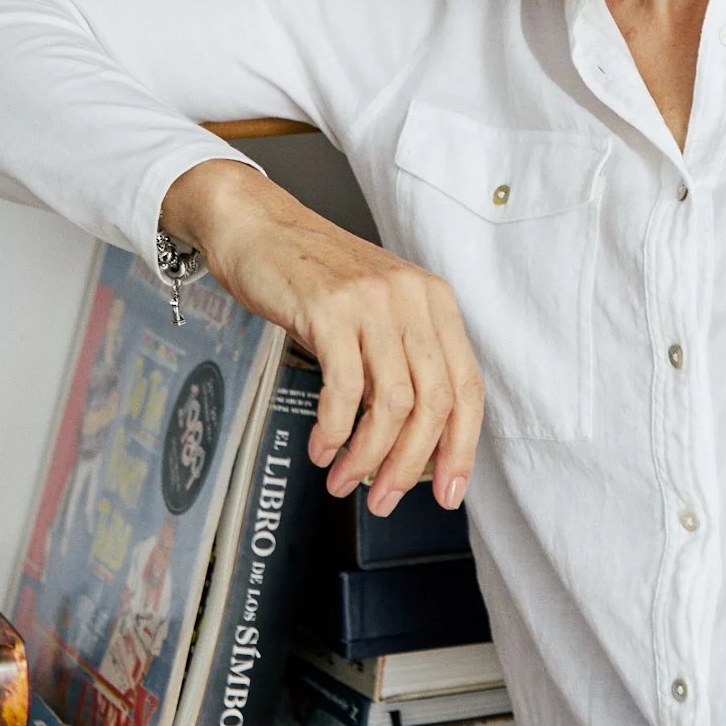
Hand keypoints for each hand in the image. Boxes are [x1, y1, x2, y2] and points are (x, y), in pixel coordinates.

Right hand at [161, 159, 482, 516]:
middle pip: (434, 403)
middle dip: (411, 465)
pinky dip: (334, 429)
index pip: (467, 387)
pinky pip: (344, 388)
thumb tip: (413, 445)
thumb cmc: (314, 276)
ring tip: (343, 481)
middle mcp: (412, 299)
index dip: (461, 447)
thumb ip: (399, 362)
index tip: (449, 491)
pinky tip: (321, 447)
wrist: (258, 226)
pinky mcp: (329, 308)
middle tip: (385, 500)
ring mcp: (372, 302)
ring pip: (392, 403)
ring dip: (369, 457)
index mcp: (434, 302)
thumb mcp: (375, 312)